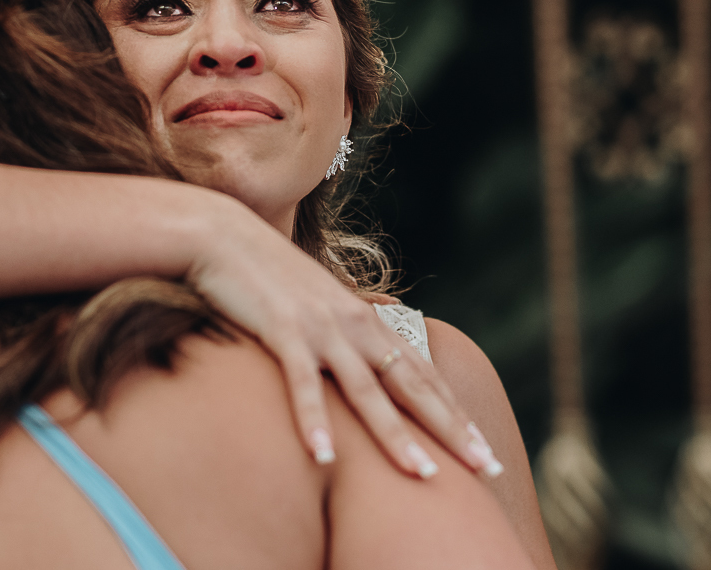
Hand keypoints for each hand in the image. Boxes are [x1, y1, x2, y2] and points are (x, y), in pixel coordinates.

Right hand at [186, 201, 500, 478]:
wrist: (225, 236)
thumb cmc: (265, 274)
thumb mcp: (315, 304)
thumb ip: (340, 333)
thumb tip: (356, 364)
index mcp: (365, 321)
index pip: (422, 375)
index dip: (455, 415)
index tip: (483, 452)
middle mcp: (353, 325)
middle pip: (411, 385)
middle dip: (450, 429)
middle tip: (485, 468)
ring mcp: (320, 328)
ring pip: (366, 390)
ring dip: (395, 435)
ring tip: (421, 475)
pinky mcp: (283, 330)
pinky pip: (303, 383)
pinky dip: (315, 420)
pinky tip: (324, 456)